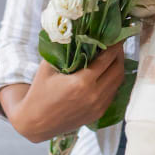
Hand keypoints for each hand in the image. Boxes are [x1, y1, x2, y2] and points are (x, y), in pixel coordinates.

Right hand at [1, 42, 124, 142]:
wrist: (35, 123)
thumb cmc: (39, 92)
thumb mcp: (47, 67)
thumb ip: (62, 49)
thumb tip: (73, 31)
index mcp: (82, 82)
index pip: (107, 58)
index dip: (115, 45)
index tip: (118, 35)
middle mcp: (93, 95)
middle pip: (117, 69)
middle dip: (119, 54)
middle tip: (116, 44)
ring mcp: (97, 106)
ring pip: (118, 82)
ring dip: (118, 67)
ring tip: (114, 56)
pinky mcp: (97, 114)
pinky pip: (113, 93)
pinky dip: (114, 81)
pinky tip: (108, 73)